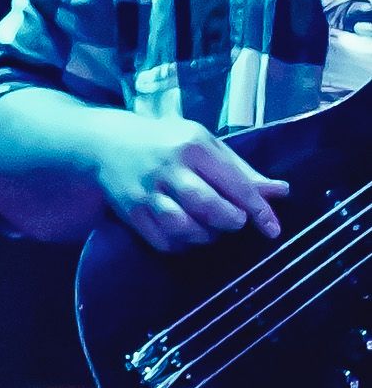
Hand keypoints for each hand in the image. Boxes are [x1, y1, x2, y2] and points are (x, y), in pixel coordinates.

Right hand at [94, 113, 288, 251]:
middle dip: (230, 221)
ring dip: (205, 235)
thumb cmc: (166, 142)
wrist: (106, 143)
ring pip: (183, 227)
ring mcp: (146, 192)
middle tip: (234, 222)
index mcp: (191, 145)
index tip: (272, 228)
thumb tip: (280, 191)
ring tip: (209, 228)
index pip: (233, 183)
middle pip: (208, 206)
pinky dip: (182, 245)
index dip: (258, 209)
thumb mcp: (204, 144)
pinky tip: (186, 234)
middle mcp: (168, 168)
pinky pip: (163, 241)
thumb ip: (241, 171)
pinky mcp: (131, 212)